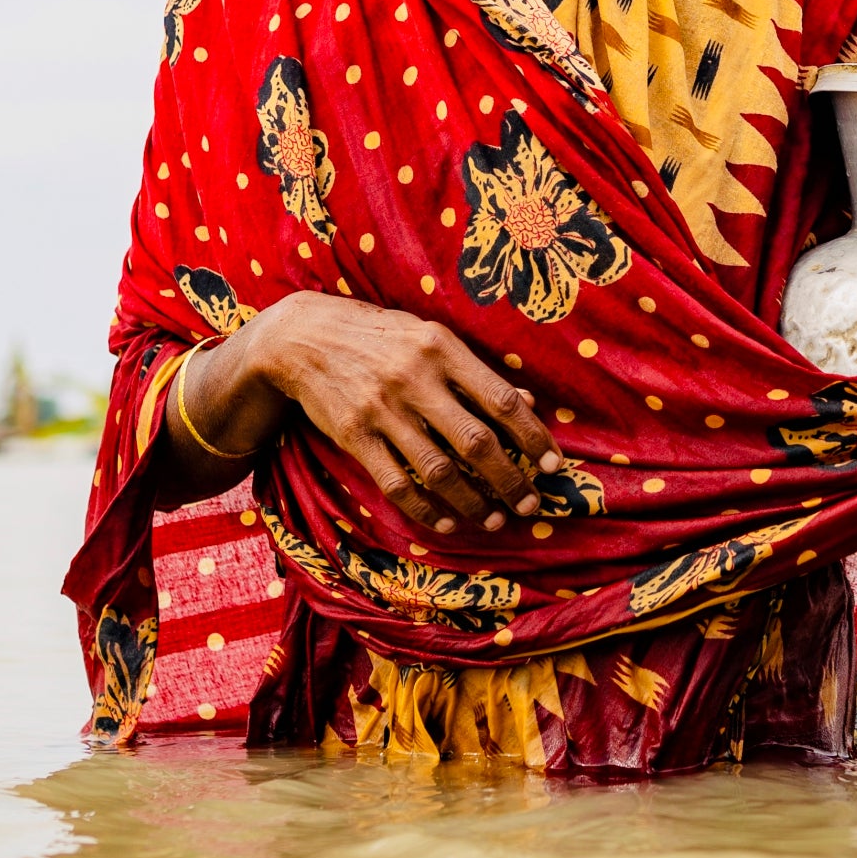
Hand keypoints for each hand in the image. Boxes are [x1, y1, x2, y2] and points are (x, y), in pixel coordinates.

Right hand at [160, 290, 561, 534]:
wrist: (301, 338)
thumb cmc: (379, 336)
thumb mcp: (429, 337)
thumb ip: (476, 371)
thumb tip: (528, 402)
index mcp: (441, 348)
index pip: (501, 400)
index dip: (534, 438)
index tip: (554, 465)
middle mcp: (414, 378)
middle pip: (476, 441)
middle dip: (511, 480)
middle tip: (530, 505)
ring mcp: (381, 409)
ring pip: (439, 470)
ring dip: (473, 502)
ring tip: (494, 519)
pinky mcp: (353, 435)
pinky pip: (396, 483)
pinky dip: (425, 509)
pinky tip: (446, 521)